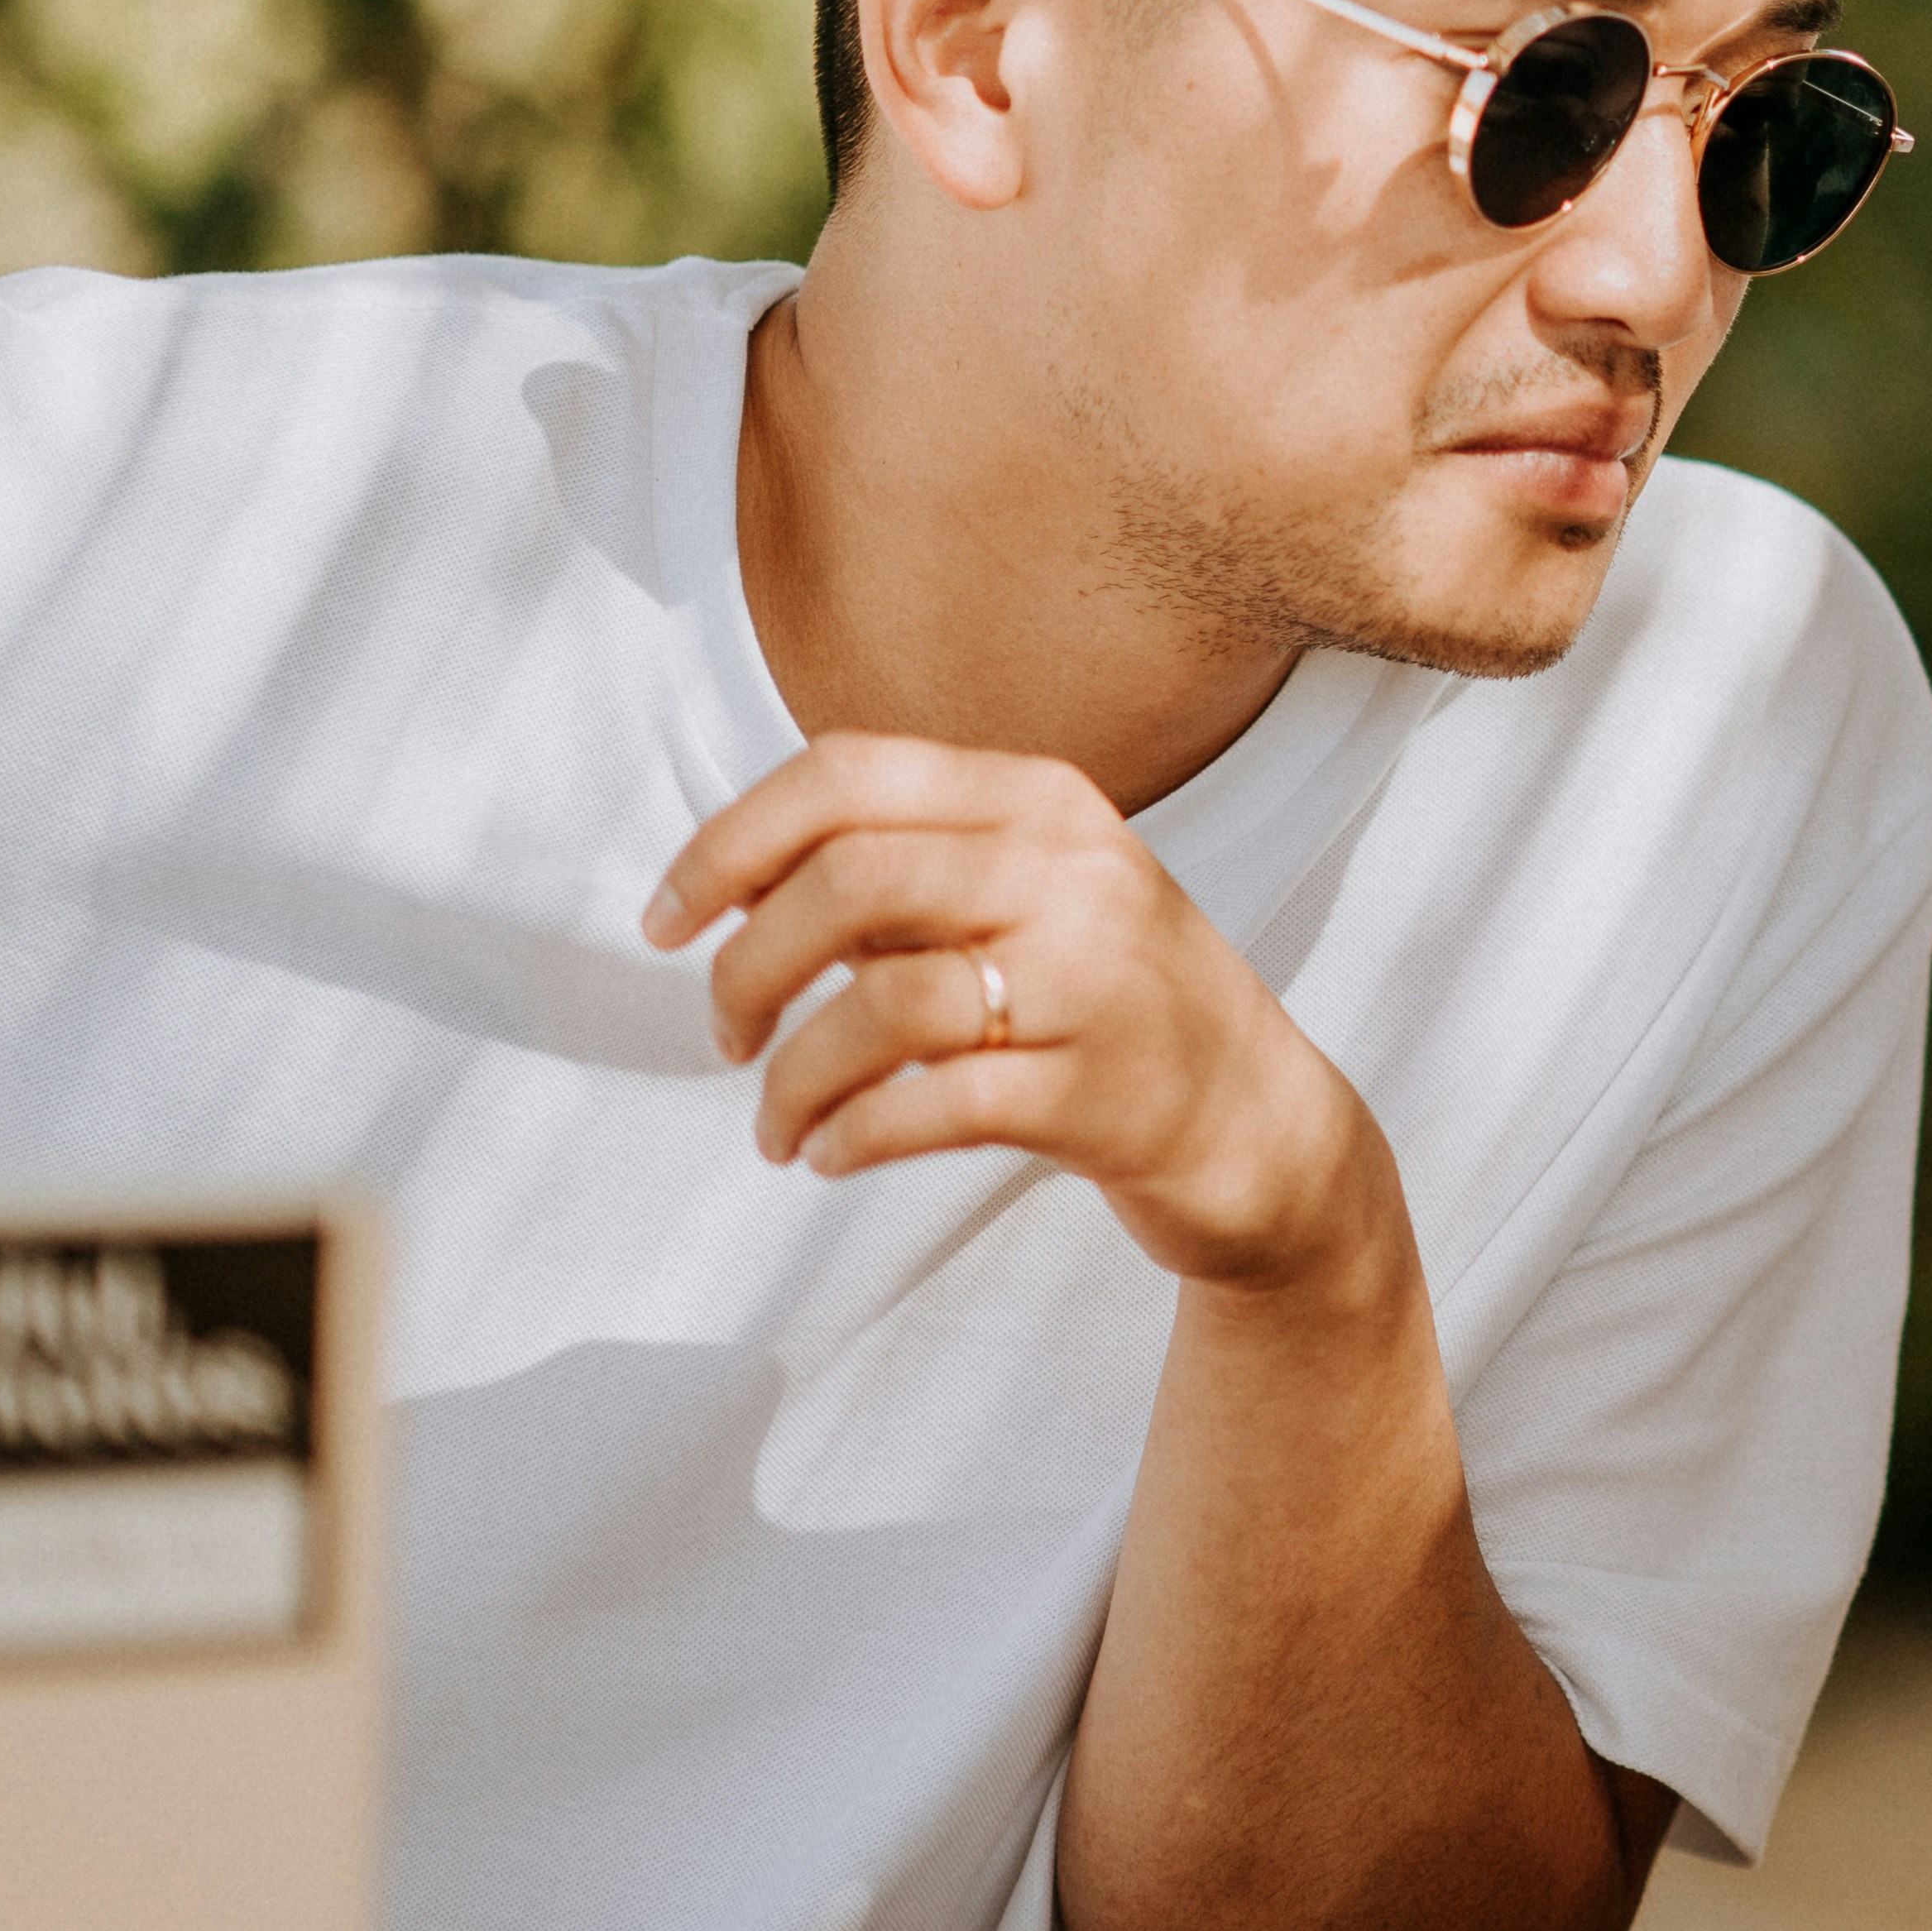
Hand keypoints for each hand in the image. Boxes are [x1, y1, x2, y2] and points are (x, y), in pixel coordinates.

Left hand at [643, 734, 1396, 1295]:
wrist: (1264, 1125)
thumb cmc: (1116, 1008)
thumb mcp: (1032, 898)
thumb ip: (905, 875)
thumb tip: (733, 886)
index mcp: (1044, 801)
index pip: (845, 775)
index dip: (727, 843)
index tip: (668, 921)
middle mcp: (1075, 872)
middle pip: (848, 880)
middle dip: (746, 967)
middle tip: (726, 1034)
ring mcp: (1095, 983)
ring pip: (880, 1004)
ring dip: (791, 1079)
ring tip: (777, 1124)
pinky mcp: (1101, 1096)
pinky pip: (931, 1107)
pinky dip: (850, 1137)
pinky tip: (830, 1155)